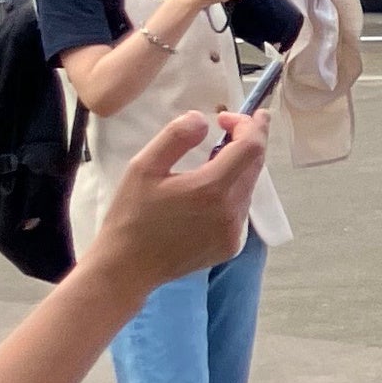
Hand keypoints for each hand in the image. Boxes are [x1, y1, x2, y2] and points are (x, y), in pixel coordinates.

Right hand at [79, 110, 265, 294]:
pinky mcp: (231, 246)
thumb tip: (204, 119)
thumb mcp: (143, 167)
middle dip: (246, 141)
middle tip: (226, 126)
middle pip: (255, 166)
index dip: (249, 125)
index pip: (251, 148)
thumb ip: (176, 137)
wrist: (127, 268)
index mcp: (212, 189)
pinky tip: (208, 190)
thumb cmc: (131, 215)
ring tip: (213, 156)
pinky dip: (232, 191)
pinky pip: (240, 209)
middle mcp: (231, 211)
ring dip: (238, 167)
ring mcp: (234, 231)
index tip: (231, 115)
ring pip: (248, 187)